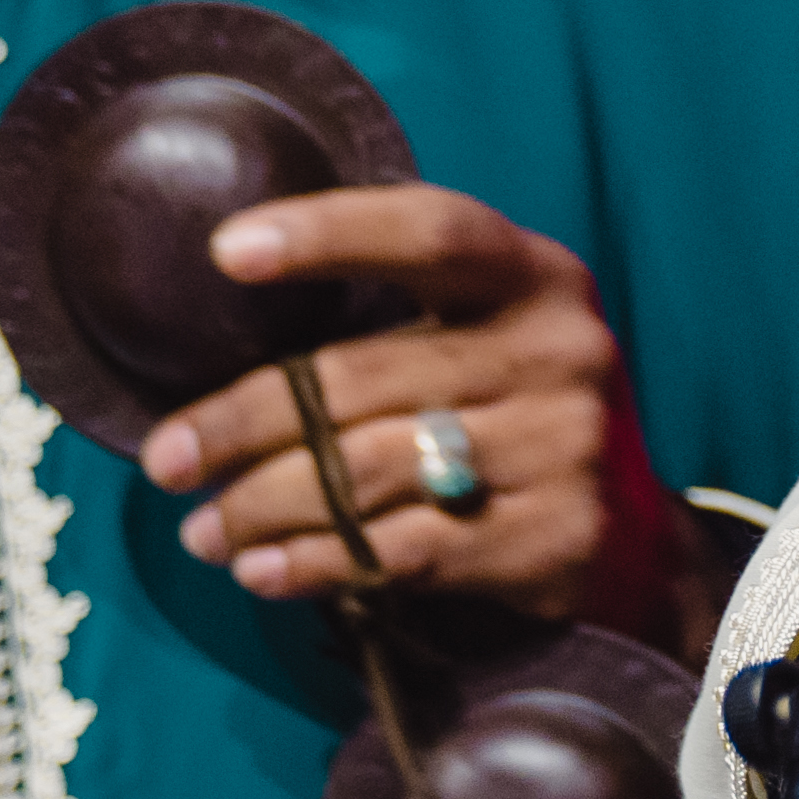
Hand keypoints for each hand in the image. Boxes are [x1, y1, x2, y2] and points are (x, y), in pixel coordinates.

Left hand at [144, 185, 639, 615]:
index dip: (329, 233)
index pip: (431, 230)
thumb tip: (219, 343)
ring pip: (366, 472)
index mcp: (538, 277)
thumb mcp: (486, 340)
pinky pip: (401, 549)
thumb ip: (392, 324)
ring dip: (262, 506)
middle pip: (361, 376)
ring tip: (201, 531)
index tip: (225, 252)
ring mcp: (566, 446)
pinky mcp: (554, 536)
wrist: (631, 538)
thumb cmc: (513, 416)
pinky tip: (263, 568)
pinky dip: (315, 561)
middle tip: (167, 460)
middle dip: (242, 422)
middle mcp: (561, 351)